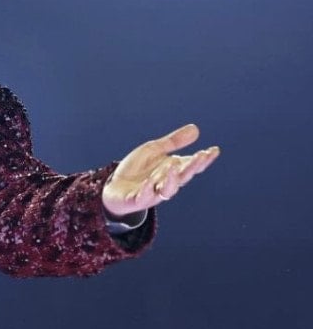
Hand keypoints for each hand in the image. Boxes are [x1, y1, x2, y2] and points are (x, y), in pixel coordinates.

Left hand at [102, 123, 219, 217]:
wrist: (114, 187)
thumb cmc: (137, 169)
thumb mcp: (154, 150)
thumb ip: (173, 142)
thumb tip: (195, 129)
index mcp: (173, 171)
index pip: (192, 166)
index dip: (203, 160)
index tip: (214, 150)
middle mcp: (166, 183)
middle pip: (183, 177)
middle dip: (193, 166)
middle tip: (201, 155)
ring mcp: (152, 193)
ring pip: (167, 189)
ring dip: (172, 179)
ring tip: (174, 165)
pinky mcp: (135, 199)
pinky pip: (142, 197)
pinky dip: (146, 190)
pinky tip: (148, 182)